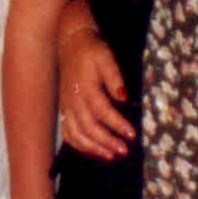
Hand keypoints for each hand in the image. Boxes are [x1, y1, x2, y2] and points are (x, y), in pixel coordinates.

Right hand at [57, 25, 132, 159]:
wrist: (70, 42)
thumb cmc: (91, 50)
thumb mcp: (105, 57)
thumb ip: (114, 77)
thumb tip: (124, 98)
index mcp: (85, 88)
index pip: (102, 111)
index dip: (117, 124)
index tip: (132, 135)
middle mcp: (73, 100)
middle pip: (88, 127)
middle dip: (106, 141)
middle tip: (124, 151)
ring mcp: (67, 106)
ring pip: (76, 133)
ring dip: (93, 147)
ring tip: (110, 156)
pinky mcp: (65, 108)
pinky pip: (68, 131)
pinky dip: (78, 144)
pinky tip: (93, 150)